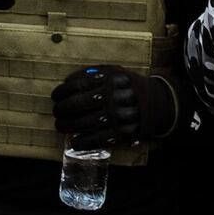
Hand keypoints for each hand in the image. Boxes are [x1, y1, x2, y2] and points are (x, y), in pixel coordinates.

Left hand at [50, 64, 181, 148]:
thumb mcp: (116, 72)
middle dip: (62, 109)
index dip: (62, 91)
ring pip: (86, 123)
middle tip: (56, 112)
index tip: (55, 96)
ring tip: (60, 125)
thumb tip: (67, 81)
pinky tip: (74, 141)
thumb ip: (93, 73)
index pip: (79, 85)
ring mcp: (119, 116)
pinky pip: (99, 139)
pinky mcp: (123, 133)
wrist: (158, 103)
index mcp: (111, 80)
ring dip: (68, 126)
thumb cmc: (129, 86)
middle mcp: (114, 98)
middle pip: (79, 104)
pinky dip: (84, 142)